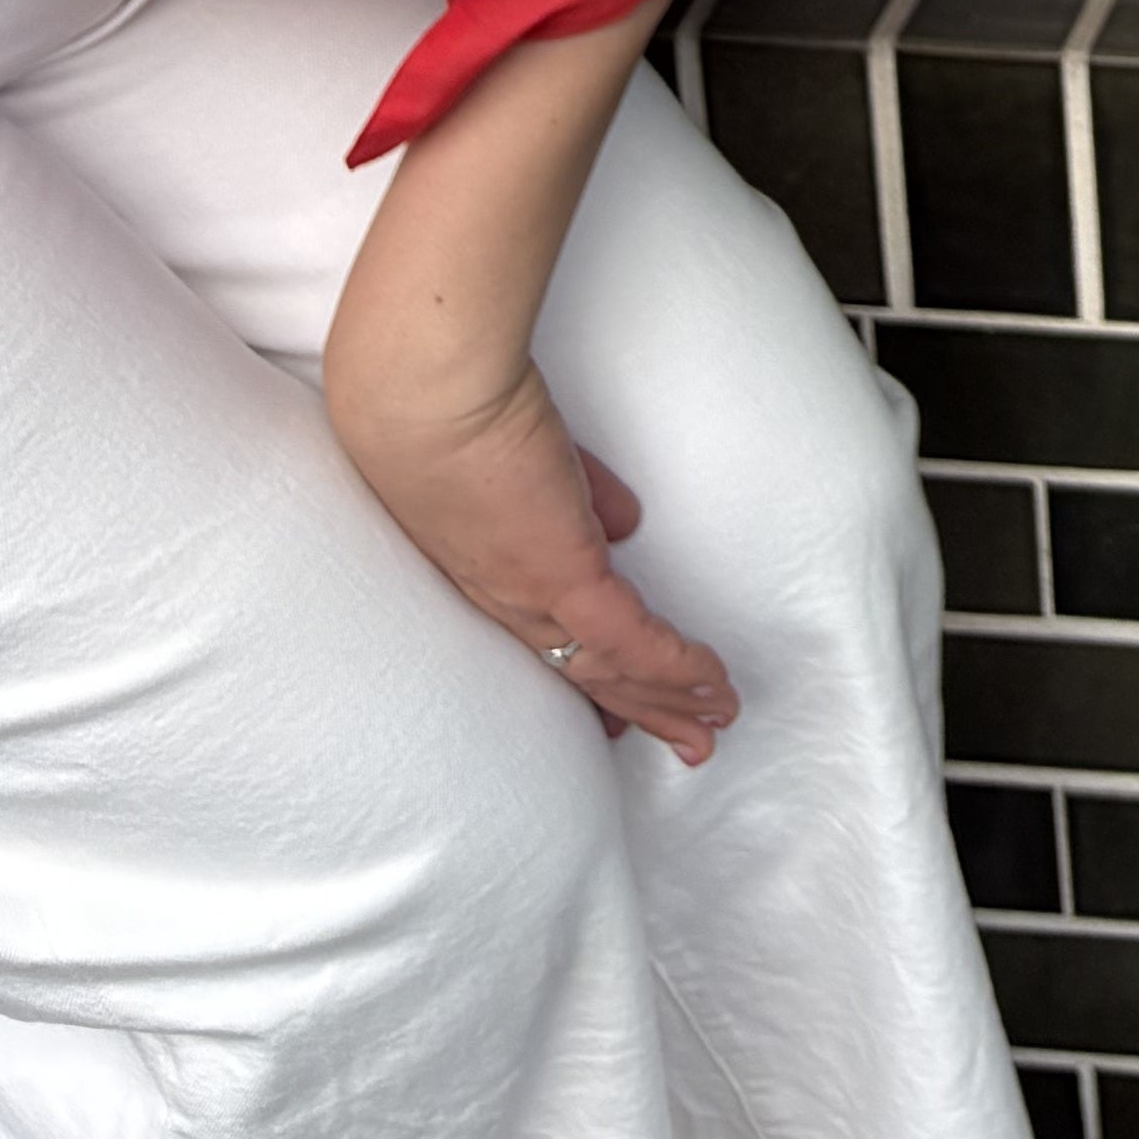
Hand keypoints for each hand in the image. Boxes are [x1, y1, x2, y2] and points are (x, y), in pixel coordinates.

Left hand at [324, 340, 738, 762]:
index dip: (587, 680)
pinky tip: (711, 682)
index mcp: (484, 571)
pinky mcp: (562, 574)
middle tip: (688, 743)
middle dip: (641, 712)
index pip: (544, 644)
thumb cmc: (448, 402)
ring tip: (716, 722)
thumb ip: (574, 490)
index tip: (617, 712)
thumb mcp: (518, 454)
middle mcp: (503, 600)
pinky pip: (630, 638)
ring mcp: (531, 594)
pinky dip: (675, 666)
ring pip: (609, 669)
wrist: (422, 395)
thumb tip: (620, 522)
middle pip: (581, 674)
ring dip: (669, 701)